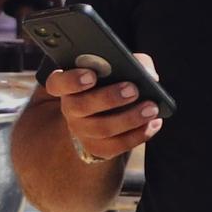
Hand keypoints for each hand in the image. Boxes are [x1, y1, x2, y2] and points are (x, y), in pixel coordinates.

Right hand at [40, 61, 160, 162]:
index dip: (72, 80)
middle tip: (134, 89)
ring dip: (130, 118)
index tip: (92, 75)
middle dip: (109, 98)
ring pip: (102, 128)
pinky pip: (117, 146)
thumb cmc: (112, 82)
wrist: (107, 113)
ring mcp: (82, 131)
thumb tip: (149, 75)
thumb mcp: (118, 68)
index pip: (57, 83)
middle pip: (81, 106)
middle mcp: (70, 109)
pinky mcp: (97, 148)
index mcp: (68, 86)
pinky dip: (139, 135)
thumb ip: (131, 62)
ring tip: (152, 108)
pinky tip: (154, 123)